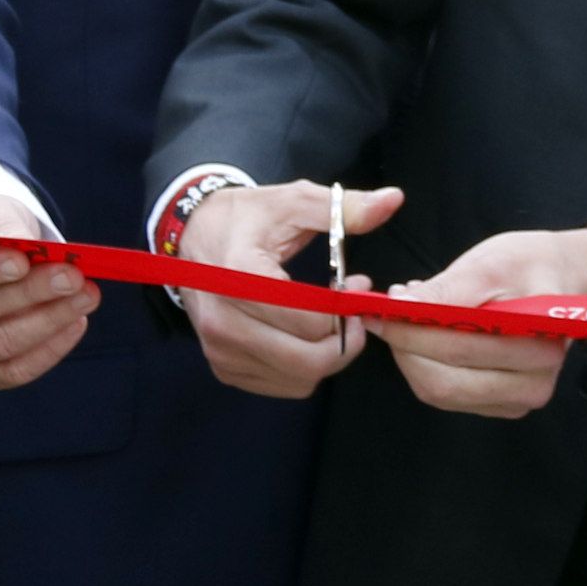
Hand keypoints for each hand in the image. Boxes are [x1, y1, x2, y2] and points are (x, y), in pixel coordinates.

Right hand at [180, 181, 401, 400]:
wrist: (193, 235)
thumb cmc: (246, 217)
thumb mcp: (294, 201)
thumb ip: (344, 207)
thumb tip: (393, 200)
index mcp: (239, 276)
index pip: (310, 318)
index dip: (347, 308)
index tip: (357, 286)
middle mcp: (223, 319)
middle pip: (307, 359)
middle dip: (346, 341)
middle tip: (354, 315)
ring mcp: (219, 348)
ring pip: (299, 379)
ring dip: (328, 355)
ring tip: (330, 321)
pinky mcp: (222, 366)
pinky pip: (282, 385)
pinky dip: (305, 368)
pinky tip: (305, 335)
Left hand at [384, 227, 586, 419]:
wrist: (565, 279)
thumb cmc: (532, 265)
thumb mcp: (492, 262)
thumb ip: (448, 289)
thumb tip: (401, 306)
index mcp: (539, 345)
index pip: (457, 350)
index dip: (409, 331)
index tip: (380, 308)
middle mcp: (533, 383)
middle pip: (443, 382)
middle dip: (404, 348)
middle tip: (384, 314)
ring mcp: (518, 400)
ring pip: (440, 392)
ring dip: (411, 357)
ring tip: (406, 317)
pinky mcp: (501, 405)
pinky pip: (447, 395)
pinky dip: (425, 365)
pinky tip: (425, 335)